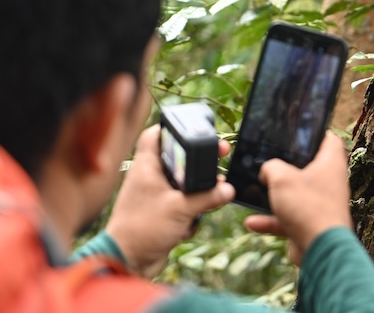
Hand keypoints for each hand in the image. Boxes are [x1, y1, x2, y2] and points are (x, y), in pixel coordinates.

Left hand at [106, 124, 234, 278]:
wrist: (128, 262)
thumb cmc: (142, 229)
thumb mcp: (180, 208)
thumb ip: (207, 197)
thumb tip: (227, 190)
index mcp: (147, 167)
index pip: (155, 135)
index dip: (172, 128)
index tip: (194, 128)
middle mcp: (150, 177)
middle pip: (178, 158)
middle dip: (199, 163)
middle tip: (219, 155)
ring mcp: (156, 195)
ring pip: (185, 184)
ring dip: (198, 193)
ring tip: (211, 197)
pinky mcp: (162, 213)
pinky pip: (184, 204)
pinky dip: (190, 213)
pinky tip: (186, 226)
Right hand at [243, 132, 352, 265]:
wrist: (319, 249)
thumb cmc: (308, 207)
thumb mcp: (282, 178)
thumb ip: (271, 167)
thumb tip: (267, 170)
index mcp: (330, 163)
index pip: (329, 139)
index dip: (315, 132)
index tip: (298, 131)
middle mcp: (329, 182)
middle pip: (308, 167)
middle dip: (287, 166)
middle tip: (270, 160)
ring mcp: (320, 204)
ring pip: (296, 194)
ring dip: (275, 195)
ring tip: (256, 191)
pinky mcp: (310, 223)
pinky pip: (288, 218)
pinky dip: (271, 220)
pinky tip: (252, 222)